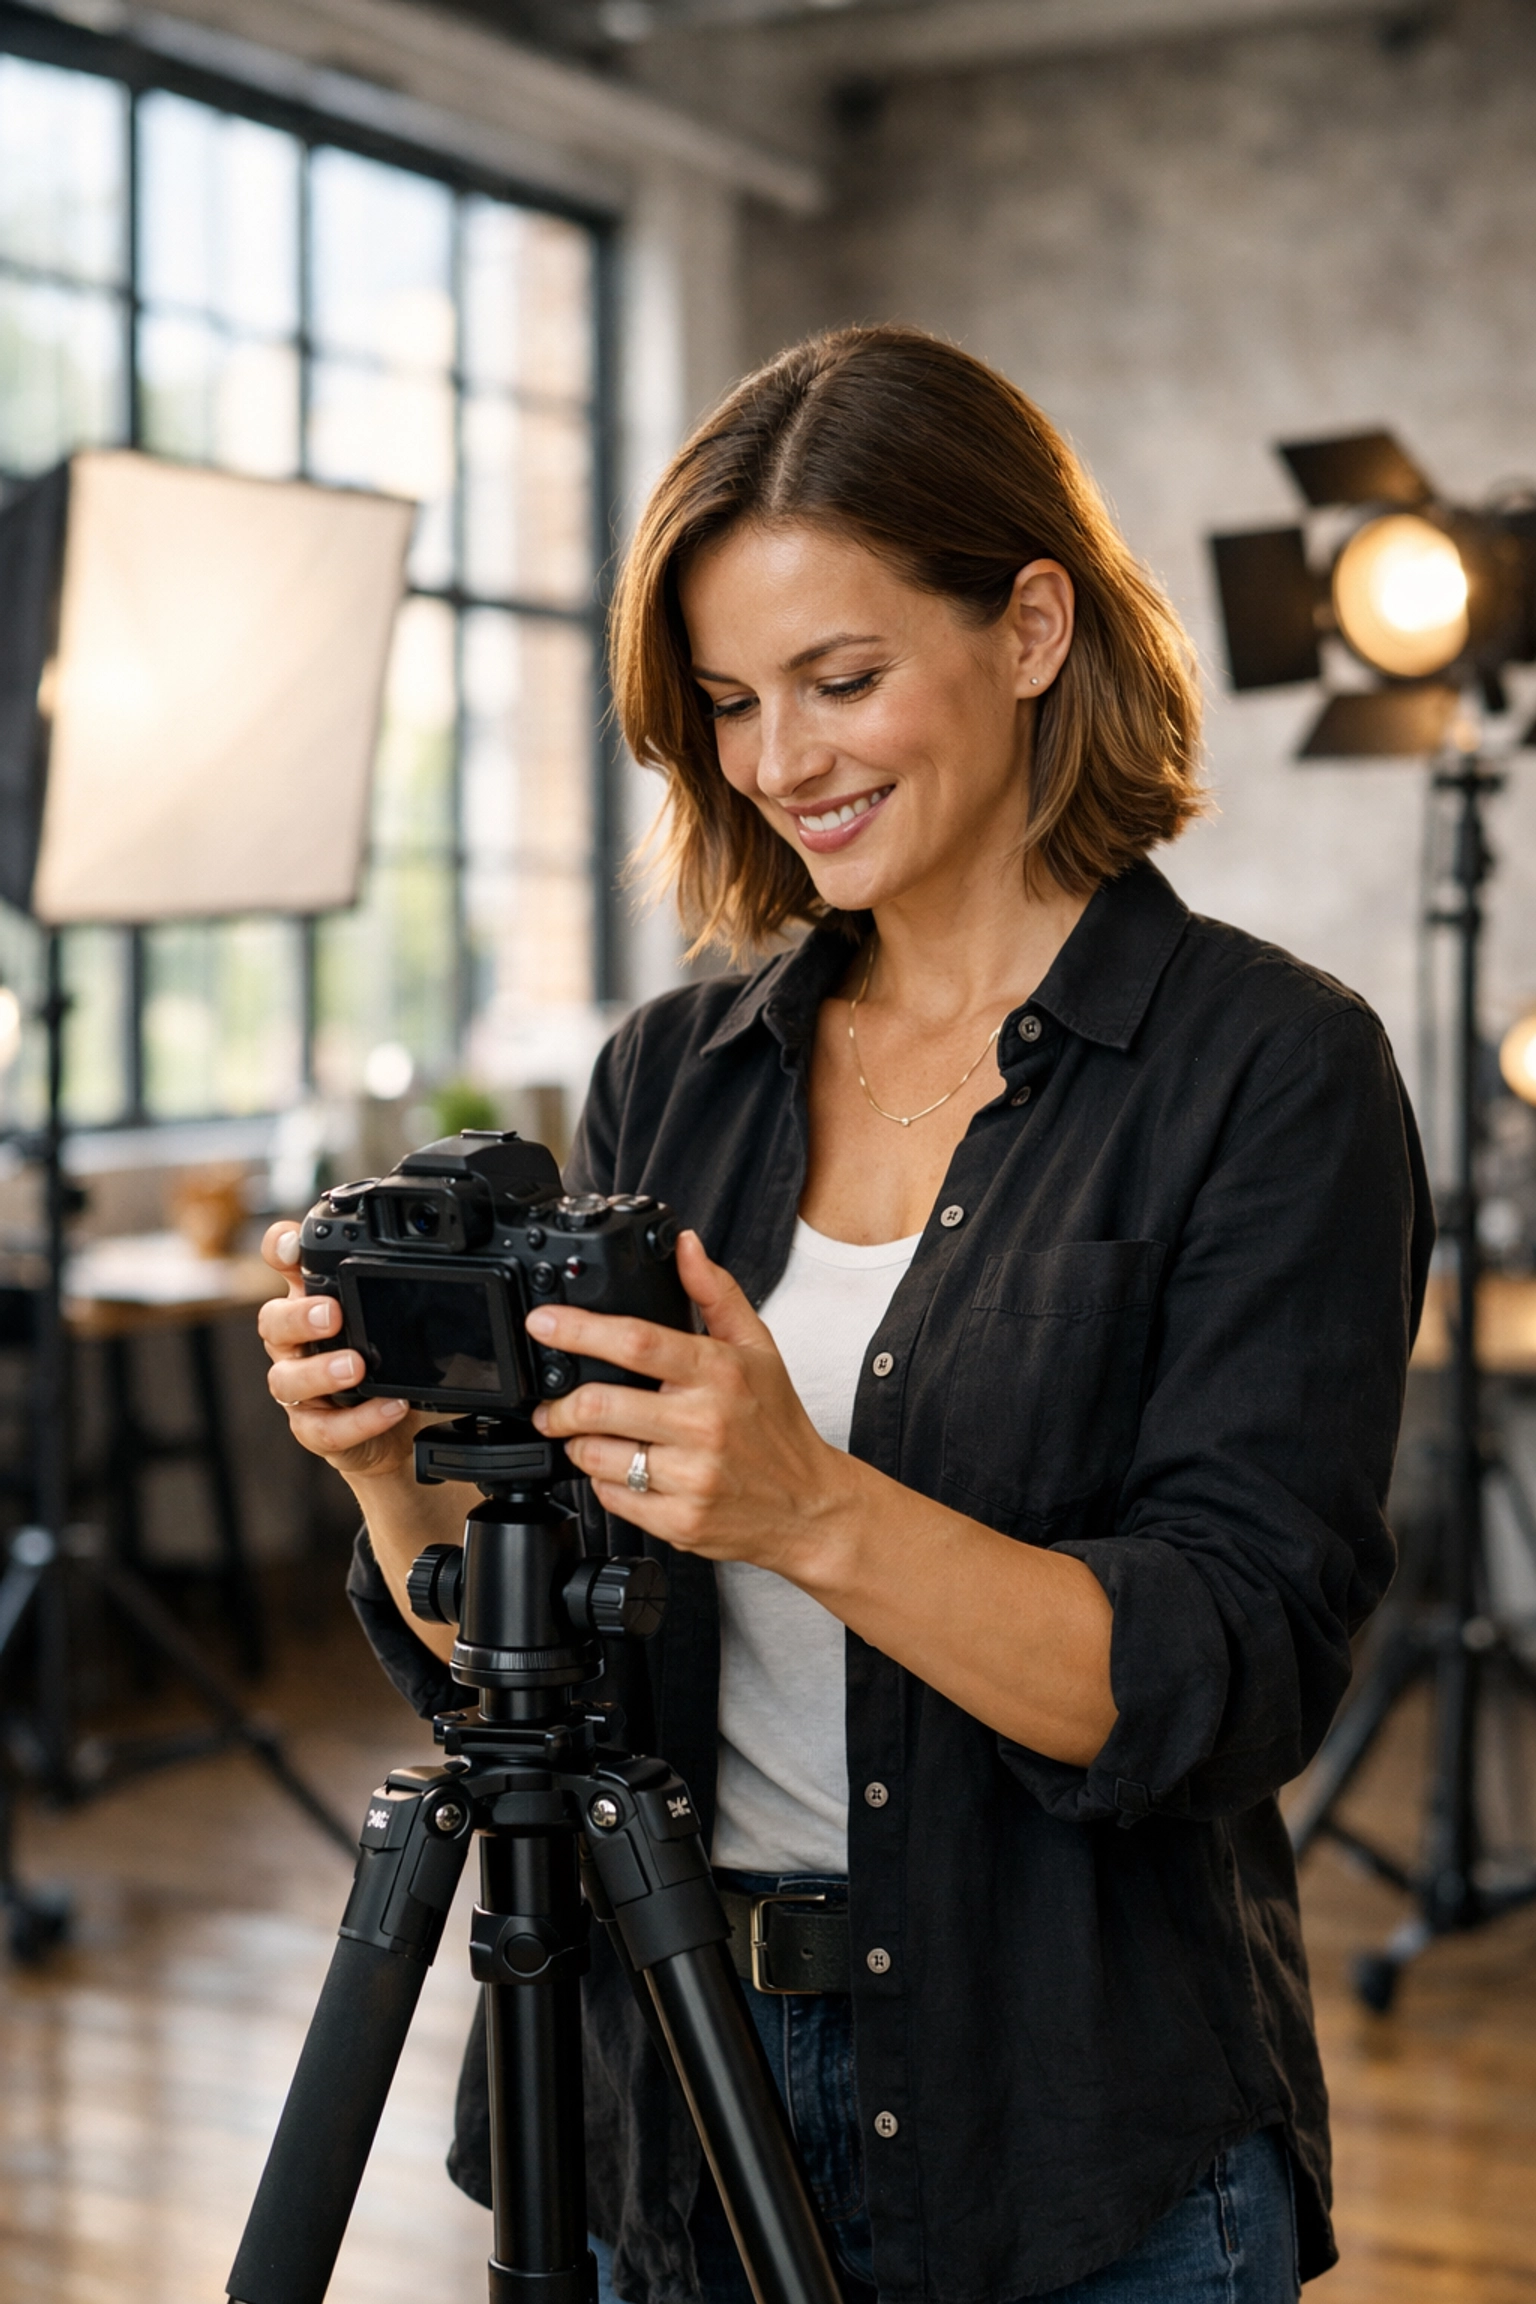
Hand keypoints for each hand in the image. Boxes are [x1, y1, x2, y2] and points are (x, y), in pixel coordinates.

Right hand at [257, 1221, 429, 1485]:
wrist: (396, 1431)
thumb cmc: (387, 1366)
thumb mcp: (397, 1325)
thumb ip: (400, 1296)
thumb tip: (435, 1274)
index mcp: (312, 1305)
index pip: (286, 1268)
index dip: (280, 1250)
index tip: (292, 1244)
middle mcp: (296, 1343)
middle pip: (273, 1322)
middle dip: (298, 1316)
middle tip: (332, 1314)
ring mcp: (300, 1388)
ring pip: (286, 1379)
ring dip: (320, 1372)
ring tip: (357, 1367)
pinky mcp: (313, 1429)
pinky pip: (323, 1428)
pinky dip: (358, 1420)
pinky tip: (388, 1407)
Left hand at [529, 1230, 860, 1576]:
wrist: (808, 1506)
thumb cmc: (778, 1424)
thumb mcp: (758, 1349)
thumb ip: (715, 1293)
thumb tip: (685, 1245)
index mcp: (719, 1373)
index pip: (636, 1342)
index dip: (578, 1330)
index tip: (543, 1324)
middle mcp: (704, 1424)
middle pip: (599, 1406)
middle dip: (559, 1405)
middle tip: (553, 1403)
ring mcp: (691, 1477)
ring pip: (596, 1455)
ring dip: (578, 1444)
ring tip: (591, 1438)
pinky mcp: (679, 1521)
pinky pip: (610, 1498)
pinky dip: (603, 1482)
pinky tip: (625, 1471)